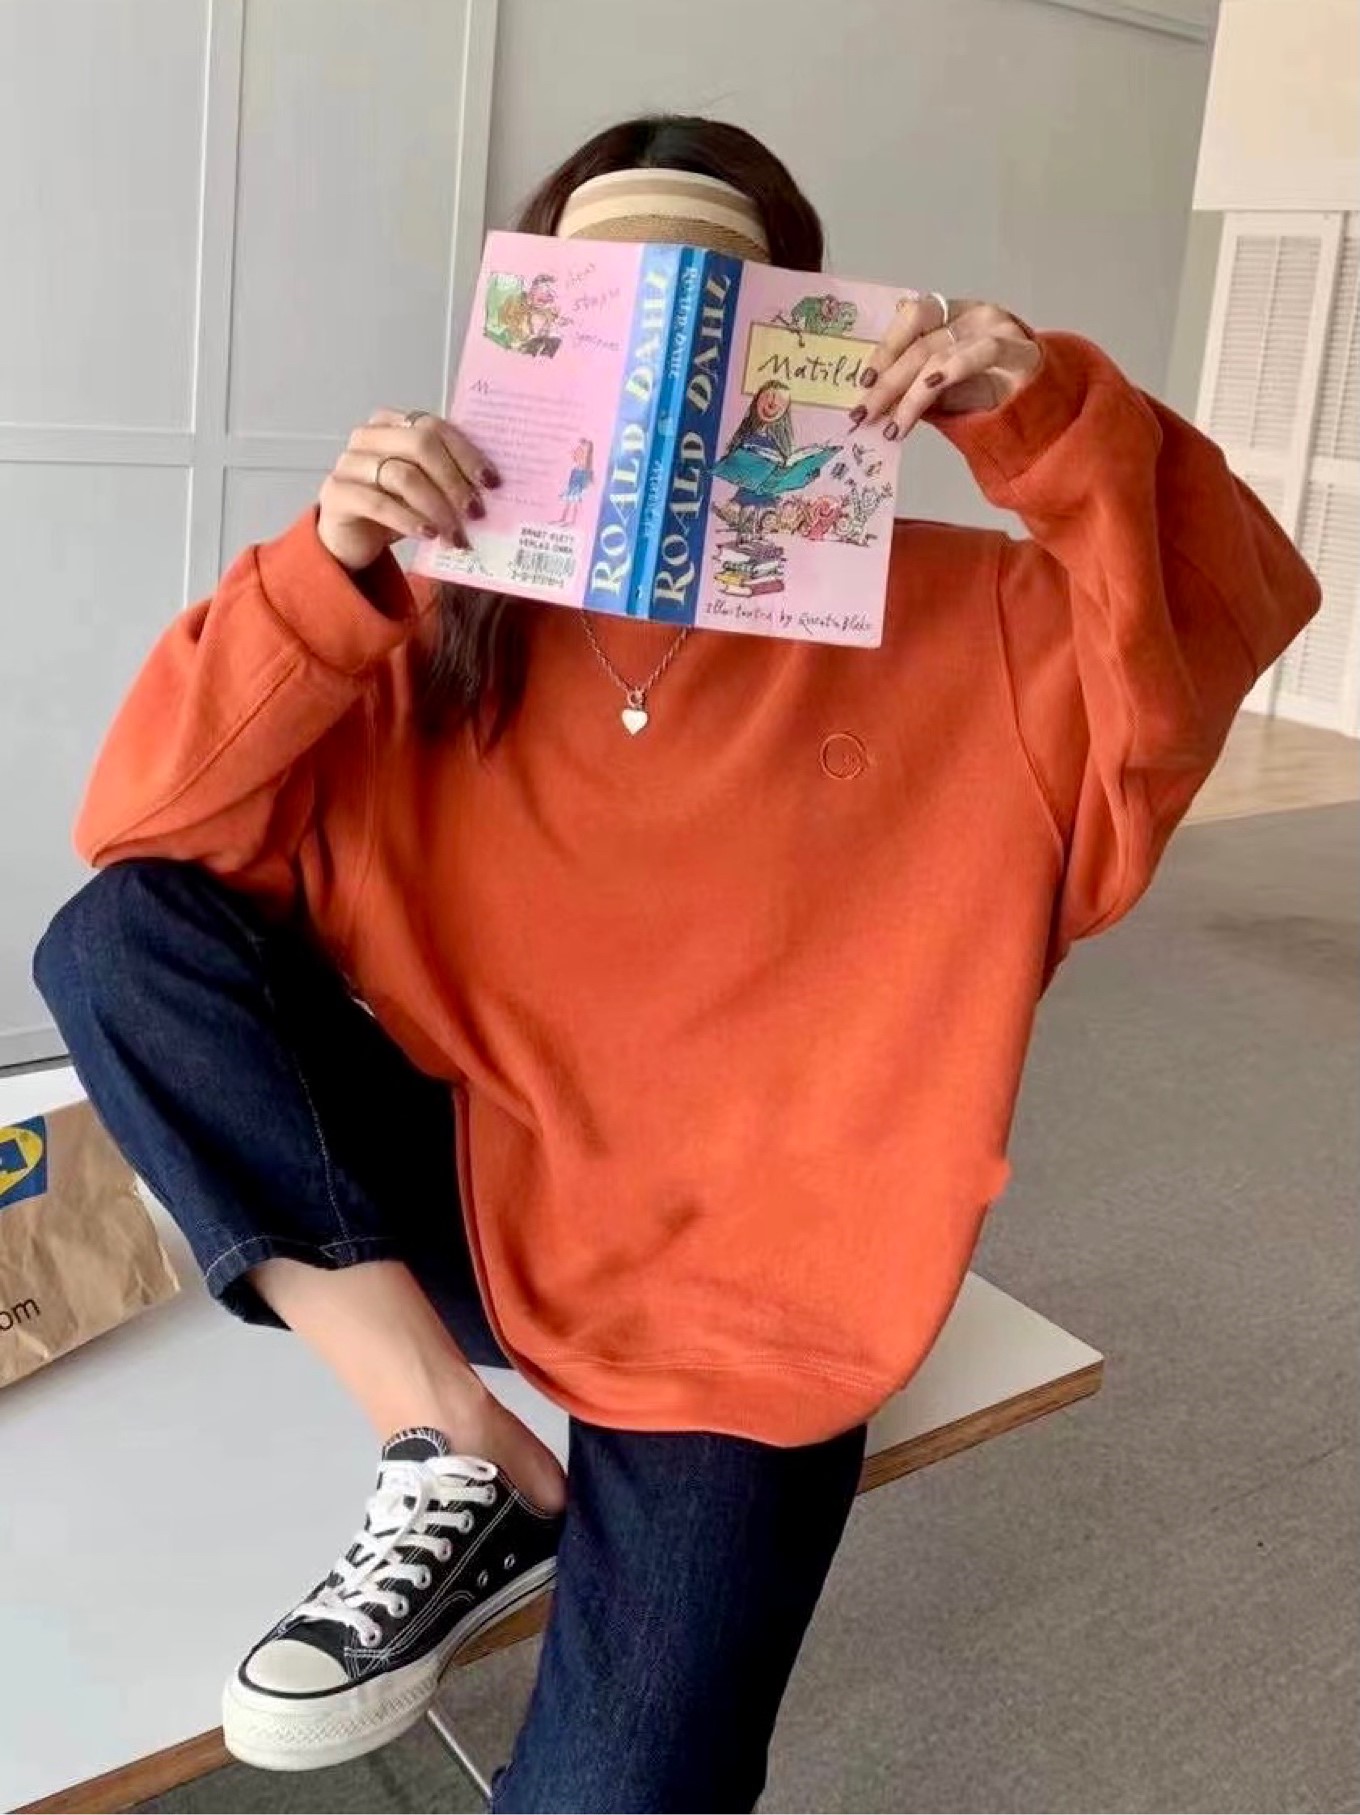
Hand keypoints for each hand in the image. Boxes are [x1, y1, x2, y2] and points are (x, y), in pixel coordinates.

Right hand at [317, 409, 500, 572]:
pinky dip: (409, 520)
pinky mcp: (337, 494)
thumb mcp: (424, 489)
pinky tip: (429, 535)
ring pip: (402, 475)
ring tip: (455, 534)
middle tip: (476, 512)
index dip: (466, 453)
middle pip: (420, 445)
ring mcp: (349, 463)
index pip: (434, 427)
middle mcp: (368, 437)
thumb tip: (490, 489)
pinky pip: (379, 503)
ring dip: (436, 507)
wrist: (351, 540)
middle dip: (454, 481)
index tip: (491, 482)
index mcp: (392, 424)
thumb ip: (447, 478)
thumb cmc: (393, 509)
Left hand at [849, 297, 1042, 439]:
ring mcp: (997, 327)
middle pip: (919, 342)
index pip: (911, 317)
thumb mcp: (943, 387)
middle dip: (886, 383)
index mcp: (951, 313)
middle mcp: (972, 313)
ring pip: (941, 353)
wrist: (1041, 403)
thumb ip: (913, 385)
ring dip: (910, 394)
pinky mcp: (1019, 350)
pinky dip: (950, 371)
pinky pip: (980, 354)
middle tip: (864, 414)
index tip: (863, 383)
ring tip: (893, 426)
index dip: (885, 348)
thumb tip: (872, 401)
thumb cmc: (989, 390)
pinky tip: (927, 391)